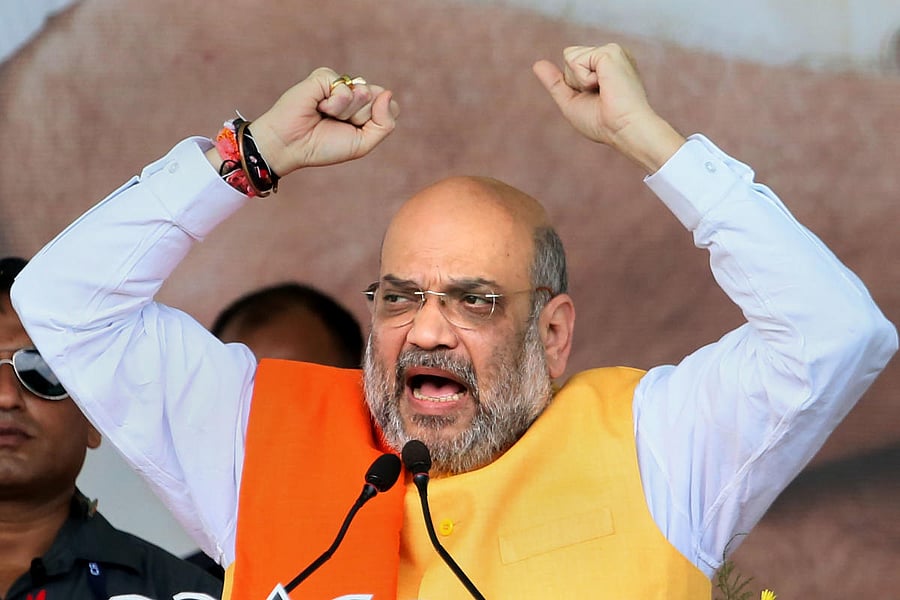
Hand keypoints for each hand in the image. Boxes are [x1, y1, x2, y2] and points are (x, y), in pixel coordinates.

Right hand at [241, 67, 399, 176]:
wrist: (291, 145)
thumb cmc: (324, 146)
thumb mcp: (363, 143)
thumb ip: (385, 123)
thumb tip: (388, 92)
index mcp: (364, 109)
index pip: (390, 107)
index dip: (376, 122)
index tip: (354, 132)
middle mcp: (353, 93)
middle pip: (379, 99)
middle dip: (360, 118)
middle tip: (336, 124)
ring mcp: (339, 83)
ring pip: (364, 93)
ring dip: (346, 112)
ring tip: (325, 116)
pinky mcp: (324, 76)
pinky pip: (345, 87)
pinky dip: (333, 104)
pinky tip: (318, 106)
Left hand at [532, 44, 684, 172]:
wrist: (622, 129)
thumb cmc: (602, 123)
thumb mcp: (571, 102)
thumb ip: (555, 83)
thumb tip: (537, 64)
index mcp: (606, 65)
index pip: (571, 63)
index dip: (574, 86)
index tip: (597, 100)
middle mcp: (610, 54)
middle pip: (568, 57)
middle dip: (575, 82)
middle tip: (599, 96)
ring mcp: (612, 51)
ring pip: (570, 56)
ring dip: (579, 81)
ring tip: (603, 91)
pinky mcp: (610, 51)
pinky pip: (575, 60)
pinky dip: (584, 80)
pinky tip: (604, 86)